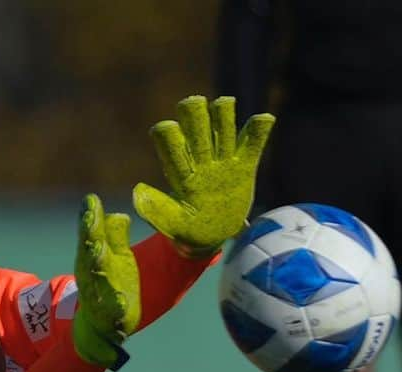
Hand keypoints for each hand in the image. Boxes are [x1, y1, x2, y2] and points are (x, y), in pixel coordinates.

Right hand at [72, 193, 140, 369]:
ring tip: (100, 248)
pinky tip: (122, 301)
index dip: (90, 218)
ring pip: (96, 279)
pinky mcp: (112, 317)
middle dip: (90, 236)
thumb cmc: (110, 284)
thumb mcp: (115, 257)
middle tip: (91, 218)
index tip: (90, 200)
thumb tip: (120, 213)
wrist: (101, 326)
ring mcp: (98, 296)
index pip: (90, 234)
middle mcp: (90, 275)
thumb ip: (115, 235)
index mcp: (91, 257)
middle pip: (89, 253)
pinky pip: (113, 312)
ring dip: (97, 264)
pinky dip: (116, 306)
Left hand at [133, 95, 274, 256]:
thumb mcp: (172, 224)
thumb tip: (137, 191)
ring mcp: (223, 161)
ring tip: (223, 107)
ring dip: (223, 114)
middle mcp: (200, 158)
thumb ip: (157, 210)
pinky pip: (253, 144)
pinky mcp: (244, 167)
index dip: (168, 131)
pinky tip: (264, 118)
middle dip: (194, 112)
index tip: (169, 131)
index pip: (169, 138)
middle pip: (196, 123)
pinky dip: (259, 129)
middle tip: (194, 105)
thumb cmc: (188, 230)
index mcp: (180, 170)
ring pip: (223, 125)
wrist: (212, 236)